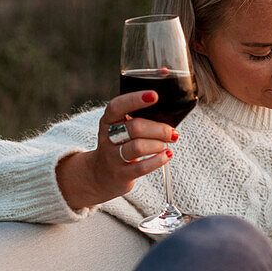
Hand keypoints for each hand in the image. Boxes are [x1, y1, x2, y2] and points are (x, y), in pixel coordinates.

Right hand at [56, 90, 176, 209]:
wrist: (100, 175)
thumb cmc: (119, 145)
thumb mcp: (121, 127)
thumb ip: (140, 116)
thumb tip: (170, 99)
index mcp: (108, 121)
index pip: (117, 106)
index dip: (135, 99)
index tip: (154, 96)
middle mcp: (108, 137)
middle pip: (135, 128)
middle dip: (159, 129)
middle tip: (171, 132)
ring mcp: (113, 157)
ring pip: (138, 147)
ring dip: (158, 144)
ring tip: (166, 144)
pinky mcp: (121, 174)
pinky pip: (142, 168)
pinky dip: (158, 160)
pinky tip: (167, 155)